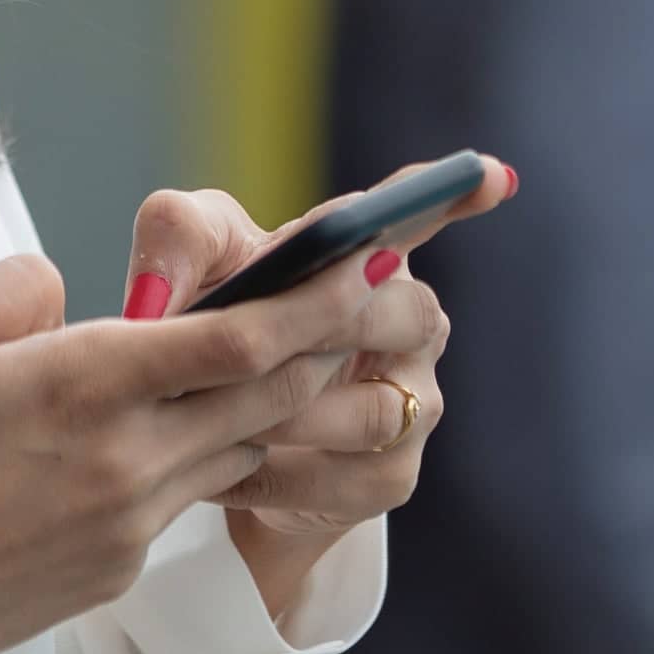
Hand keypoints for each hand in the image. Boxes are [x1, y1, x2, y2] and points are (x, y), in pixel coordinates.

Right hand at [0, 244, 415, 653]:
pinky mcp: (118, 568)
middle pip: (270, 394)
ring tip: (293, 358)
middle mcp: (129, 456)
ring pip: (240, 448)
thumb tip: (69, 289)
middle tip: (367, 300)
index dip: (313, 301)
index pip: (239, 339)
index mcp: (85, 385)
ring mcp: (131, 522)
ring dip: (272, 404)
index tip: (360, 264)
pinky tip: (185, 434)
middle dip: (324, 345)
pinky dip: (204, 458)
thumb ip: (12, 285)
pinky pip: (187, 498)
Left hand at [120, 161, 507, 626]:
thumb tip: (161, 291)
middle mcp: (412, 323)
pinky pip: (345, 478)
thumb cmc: (211, 330)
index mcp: (371, 258)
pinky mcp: (393, 476)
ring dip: (291, 416)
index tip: (493, 174)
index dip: (458, 194)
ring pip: (375, 410)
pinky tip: (220, 472)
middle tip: (256, 343)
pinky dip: (273, 478)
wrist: (208, 449)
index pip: (422, 214)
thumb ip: (173, 241)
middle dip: (331, 327)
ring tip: (216, 420)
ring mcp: (416, 401)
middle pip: (403, 316)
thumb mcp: (186, 269)